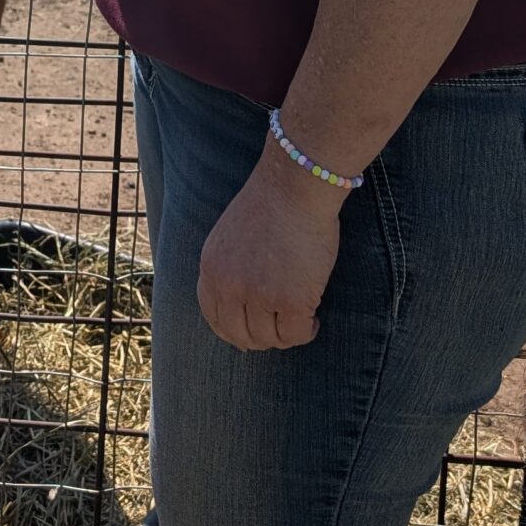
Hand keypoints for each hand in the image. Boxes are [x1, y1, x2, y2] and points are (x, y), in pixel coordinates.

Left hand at [194, 142, 344, 350]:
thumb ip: (230, 269)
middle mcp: (229, 285)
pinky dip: (307, 331)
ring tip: (300, 318)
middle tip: (280, 328)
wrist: (295, 186)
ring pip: (270, 339)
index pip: (214, 317)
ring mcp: (259, 294)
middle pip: (241, 335)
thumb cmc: (271, 204)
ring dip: (286, 334)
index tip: (249, 336)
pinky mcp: (291, 300)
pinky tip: (314, 318)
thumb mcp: (231, 238)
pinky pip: (296, 334)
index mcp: (211, 268)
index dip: (233, 332)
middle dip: (261, 339)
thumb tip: (240, 311)